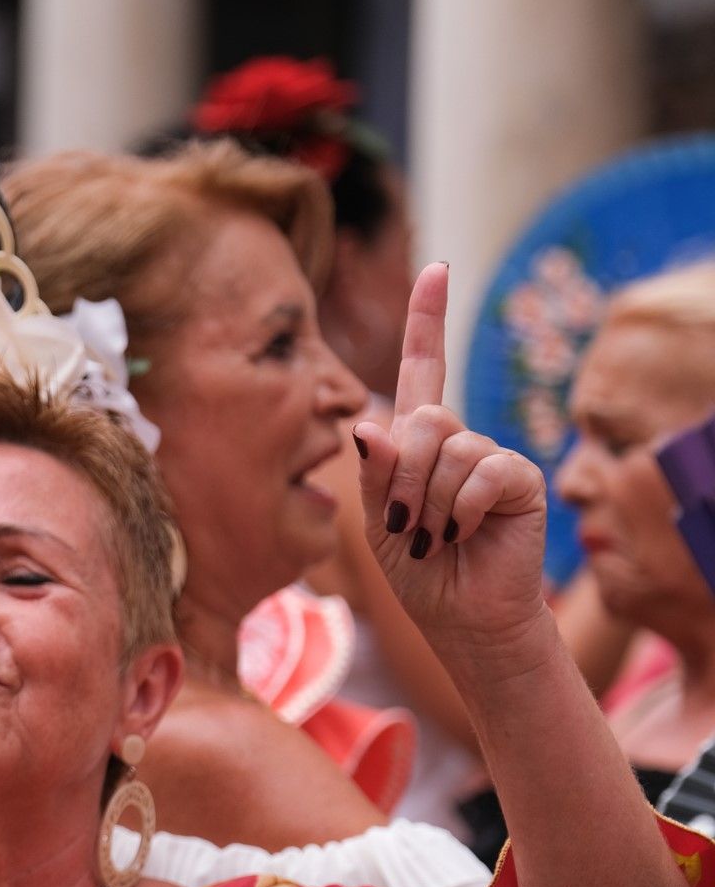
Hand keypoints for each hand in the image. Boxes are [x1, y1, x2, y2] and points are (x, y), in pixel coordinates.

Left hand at [352, 264, 550, 672]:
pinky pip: (481, 474)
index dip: (428, 318)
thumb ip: (373, 473)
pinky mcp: (520, 478)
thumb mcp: (376, 520)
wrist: (459, 617)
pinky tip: (466, 535)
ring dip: (427, 507)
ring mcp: (492, 455)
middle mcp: (458, 438)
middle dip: (400, 480)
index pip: (422, 367)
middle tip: (405, 526)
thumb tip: (366, 425)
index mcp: (418, 441)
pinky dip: (461, 512)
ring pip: (448, 451)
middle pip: (422, 421)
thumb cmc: (417, 568)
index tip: (437, 269)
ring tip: (436, 539)